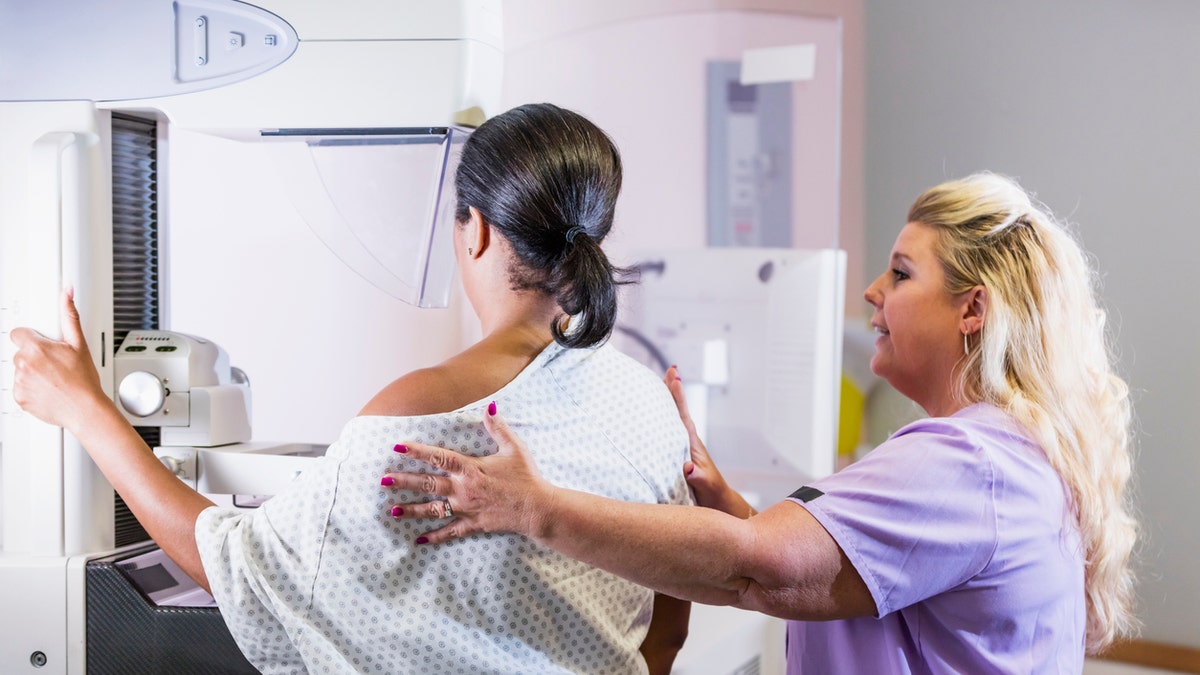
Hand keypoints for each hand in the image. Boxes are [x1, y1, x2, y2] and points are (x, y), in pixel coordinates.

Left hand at [10, 287, 107, 430]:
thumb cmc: (84, 380)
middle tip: (54, 364)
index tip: (41, 345)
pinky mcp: (19, 397)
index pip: (18, 334)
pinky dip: (30, 389)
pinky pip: (20, 388)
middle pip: (20, 353)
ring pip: (20, 371)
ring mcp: (20, 382)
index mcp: (36, 348)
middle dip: (34, 356)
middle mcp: (24, 364)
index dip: (31, 338)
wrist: (85, 409)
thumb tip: (66, 294)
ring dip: (32, 373)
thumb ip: (69, 316)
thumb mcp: (79, 344)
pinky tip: (47, 389)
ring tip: (53, 379)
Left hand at [384, 403, 551, 543]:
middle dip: (404, 481)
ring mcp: (466, 508)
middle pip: (428, 484)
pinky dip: (435, 536)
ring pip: (433, 509)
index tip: (398, 447)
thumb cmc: (526, 476)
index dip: (417, 451)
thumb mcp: (514, 448)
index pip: (439, 458)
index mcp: (471, 469)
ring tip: (392, 510)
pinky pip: (450, 531)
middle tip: (383, 480)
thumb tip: (490, 406)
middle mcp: (463, 489)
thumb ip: (498, 428)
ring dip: (411, 509)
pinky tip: (419, 539)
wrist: (537, 508)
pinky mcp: (473, 524)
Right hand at [664, 366, 754, 518]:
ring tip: (661, 383)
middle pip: (678, 412)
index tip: (675, 377)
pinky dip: (662, 420)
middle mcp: (688, 442)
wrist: (717, 503)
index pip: (683, 416)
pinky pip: (667, 432)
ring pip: (673, 420)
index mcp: (693, 445)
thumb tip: (688, 468)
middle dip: (674, 391)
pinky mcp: (678, 455)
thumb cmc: (711, 495)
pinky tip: (653, 416)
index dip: (678, 396)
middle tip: (671, 370)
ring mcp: (683, 448)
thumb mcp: (705, 486)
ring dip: (668, 402)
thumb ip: (698, 477)